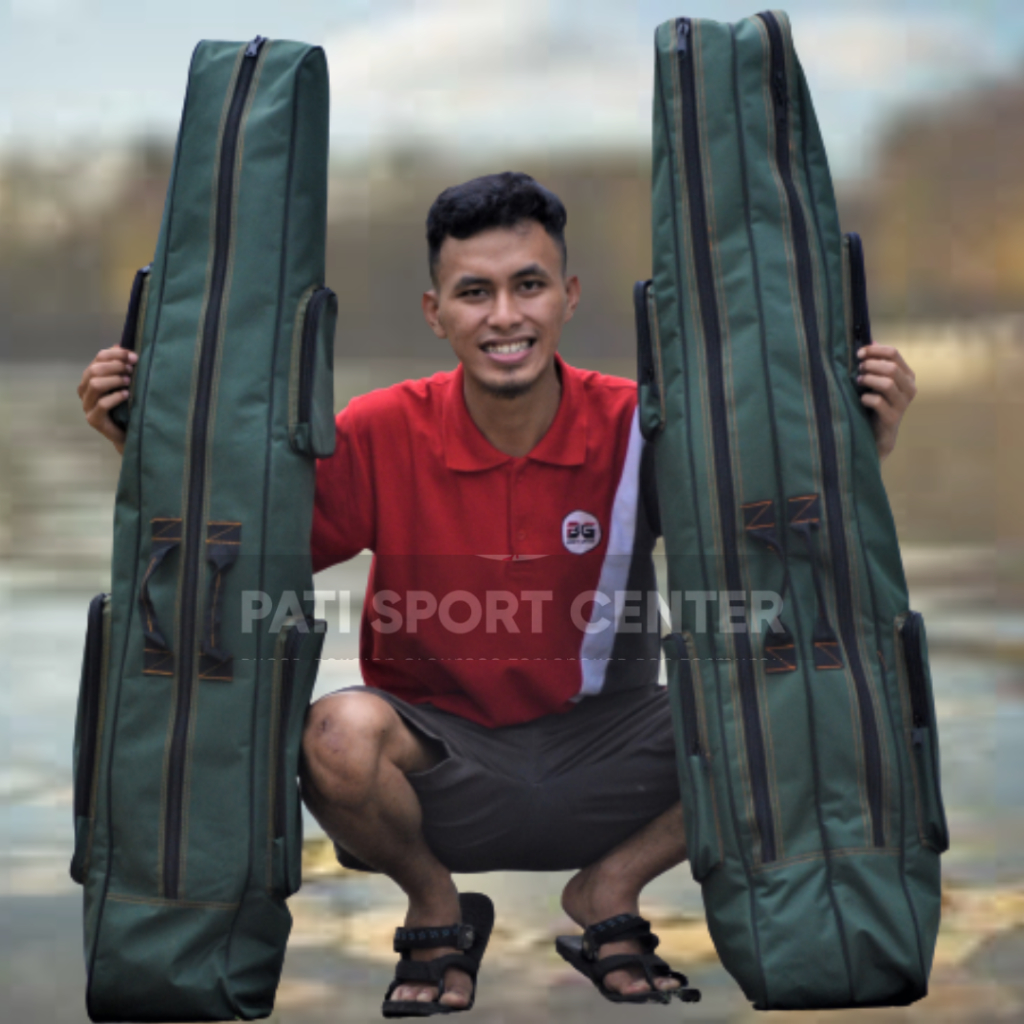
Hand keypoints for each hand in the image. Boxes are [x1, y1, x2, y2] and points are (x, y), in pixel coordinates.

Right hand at [78, 346, 136, 454]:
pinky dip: (115, 397)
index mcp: (91, 377)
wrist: (129, 432)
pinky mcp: (93, 419)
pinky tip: (126, 395)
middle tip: (132, 369)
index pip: (99, 358)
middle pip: (95, 369)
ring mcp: (87, 405)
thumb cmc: (127, 405)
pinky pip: (101, 404)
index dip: (116, 354)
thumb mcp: (126, 382)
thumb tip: (121, 344)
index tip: (134, 356)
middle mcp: (85, 390)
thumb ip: (121, 365)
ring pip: (95, 384)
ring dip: (114, 380)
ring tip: (129, 381)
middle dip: (115, 366)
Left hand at [856, 343, 915, 461]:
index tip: (859, 353)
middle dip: (870, 365)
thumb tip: (868, 340)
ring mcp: (902, 404)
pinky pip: (878, 402)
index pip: (894, 353)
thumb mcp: (878, 380)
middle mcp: (910, 388)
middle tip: (858, 369)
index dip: (874, 350)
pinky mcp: (892, 418)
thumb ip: (876, 362)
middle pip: (891, 367)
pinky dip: (866, 397)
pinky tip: (862, 398)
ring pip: (887, 383)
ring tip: (859, 381)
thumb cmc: (876, 403)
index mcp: (907, 375)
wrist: (878, 434)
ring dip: (868, 379)